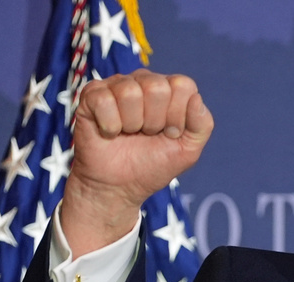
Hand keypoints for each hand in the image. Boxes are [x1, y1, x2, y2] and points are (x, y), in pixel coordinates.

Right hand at [61, 70, 213, 255]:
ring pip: (130, 92)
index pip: (183, 85)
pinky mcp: (91, 95)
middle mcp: (143, 81)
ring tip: (128, 134)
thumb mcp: (188, 150)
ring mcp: (116, 86)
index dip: (178, 116)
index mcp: (169, 90)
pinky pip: (104, 100)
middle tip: (146, 134)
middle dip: (154, 121)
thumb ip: (202, 125)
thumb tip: (196, 98)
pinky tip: (110, 133)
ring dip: (131, 124)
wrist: (119, 188)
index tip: (169, 134)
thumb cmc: (153, 165)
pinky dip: (110, 126)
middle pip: (157, 87)